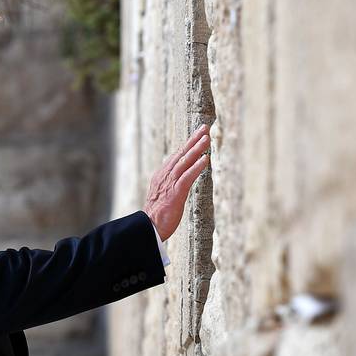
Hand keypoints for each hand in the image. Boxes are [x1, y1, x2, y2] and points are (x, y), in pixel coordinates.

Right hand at [143, 124, 210, 241]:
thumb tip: (182, 180)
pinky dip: (197, 167)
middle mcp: (165, 175)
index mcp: (162, 175)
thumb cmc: (157, 215)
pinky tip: (205, 159)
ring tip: (207, 138)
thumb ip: (171, 185)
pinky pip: (187, 177)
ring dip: (196, 149)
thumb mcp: (163, 195)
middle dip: (193, 140)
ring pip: (184, 162)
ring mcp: (169, 183)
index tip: (197, 134)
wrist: (148, 227)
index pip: (176, 156)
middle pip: (181, 154)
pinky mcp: (175, 193)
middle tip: (205, 127)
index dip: (187, 144)